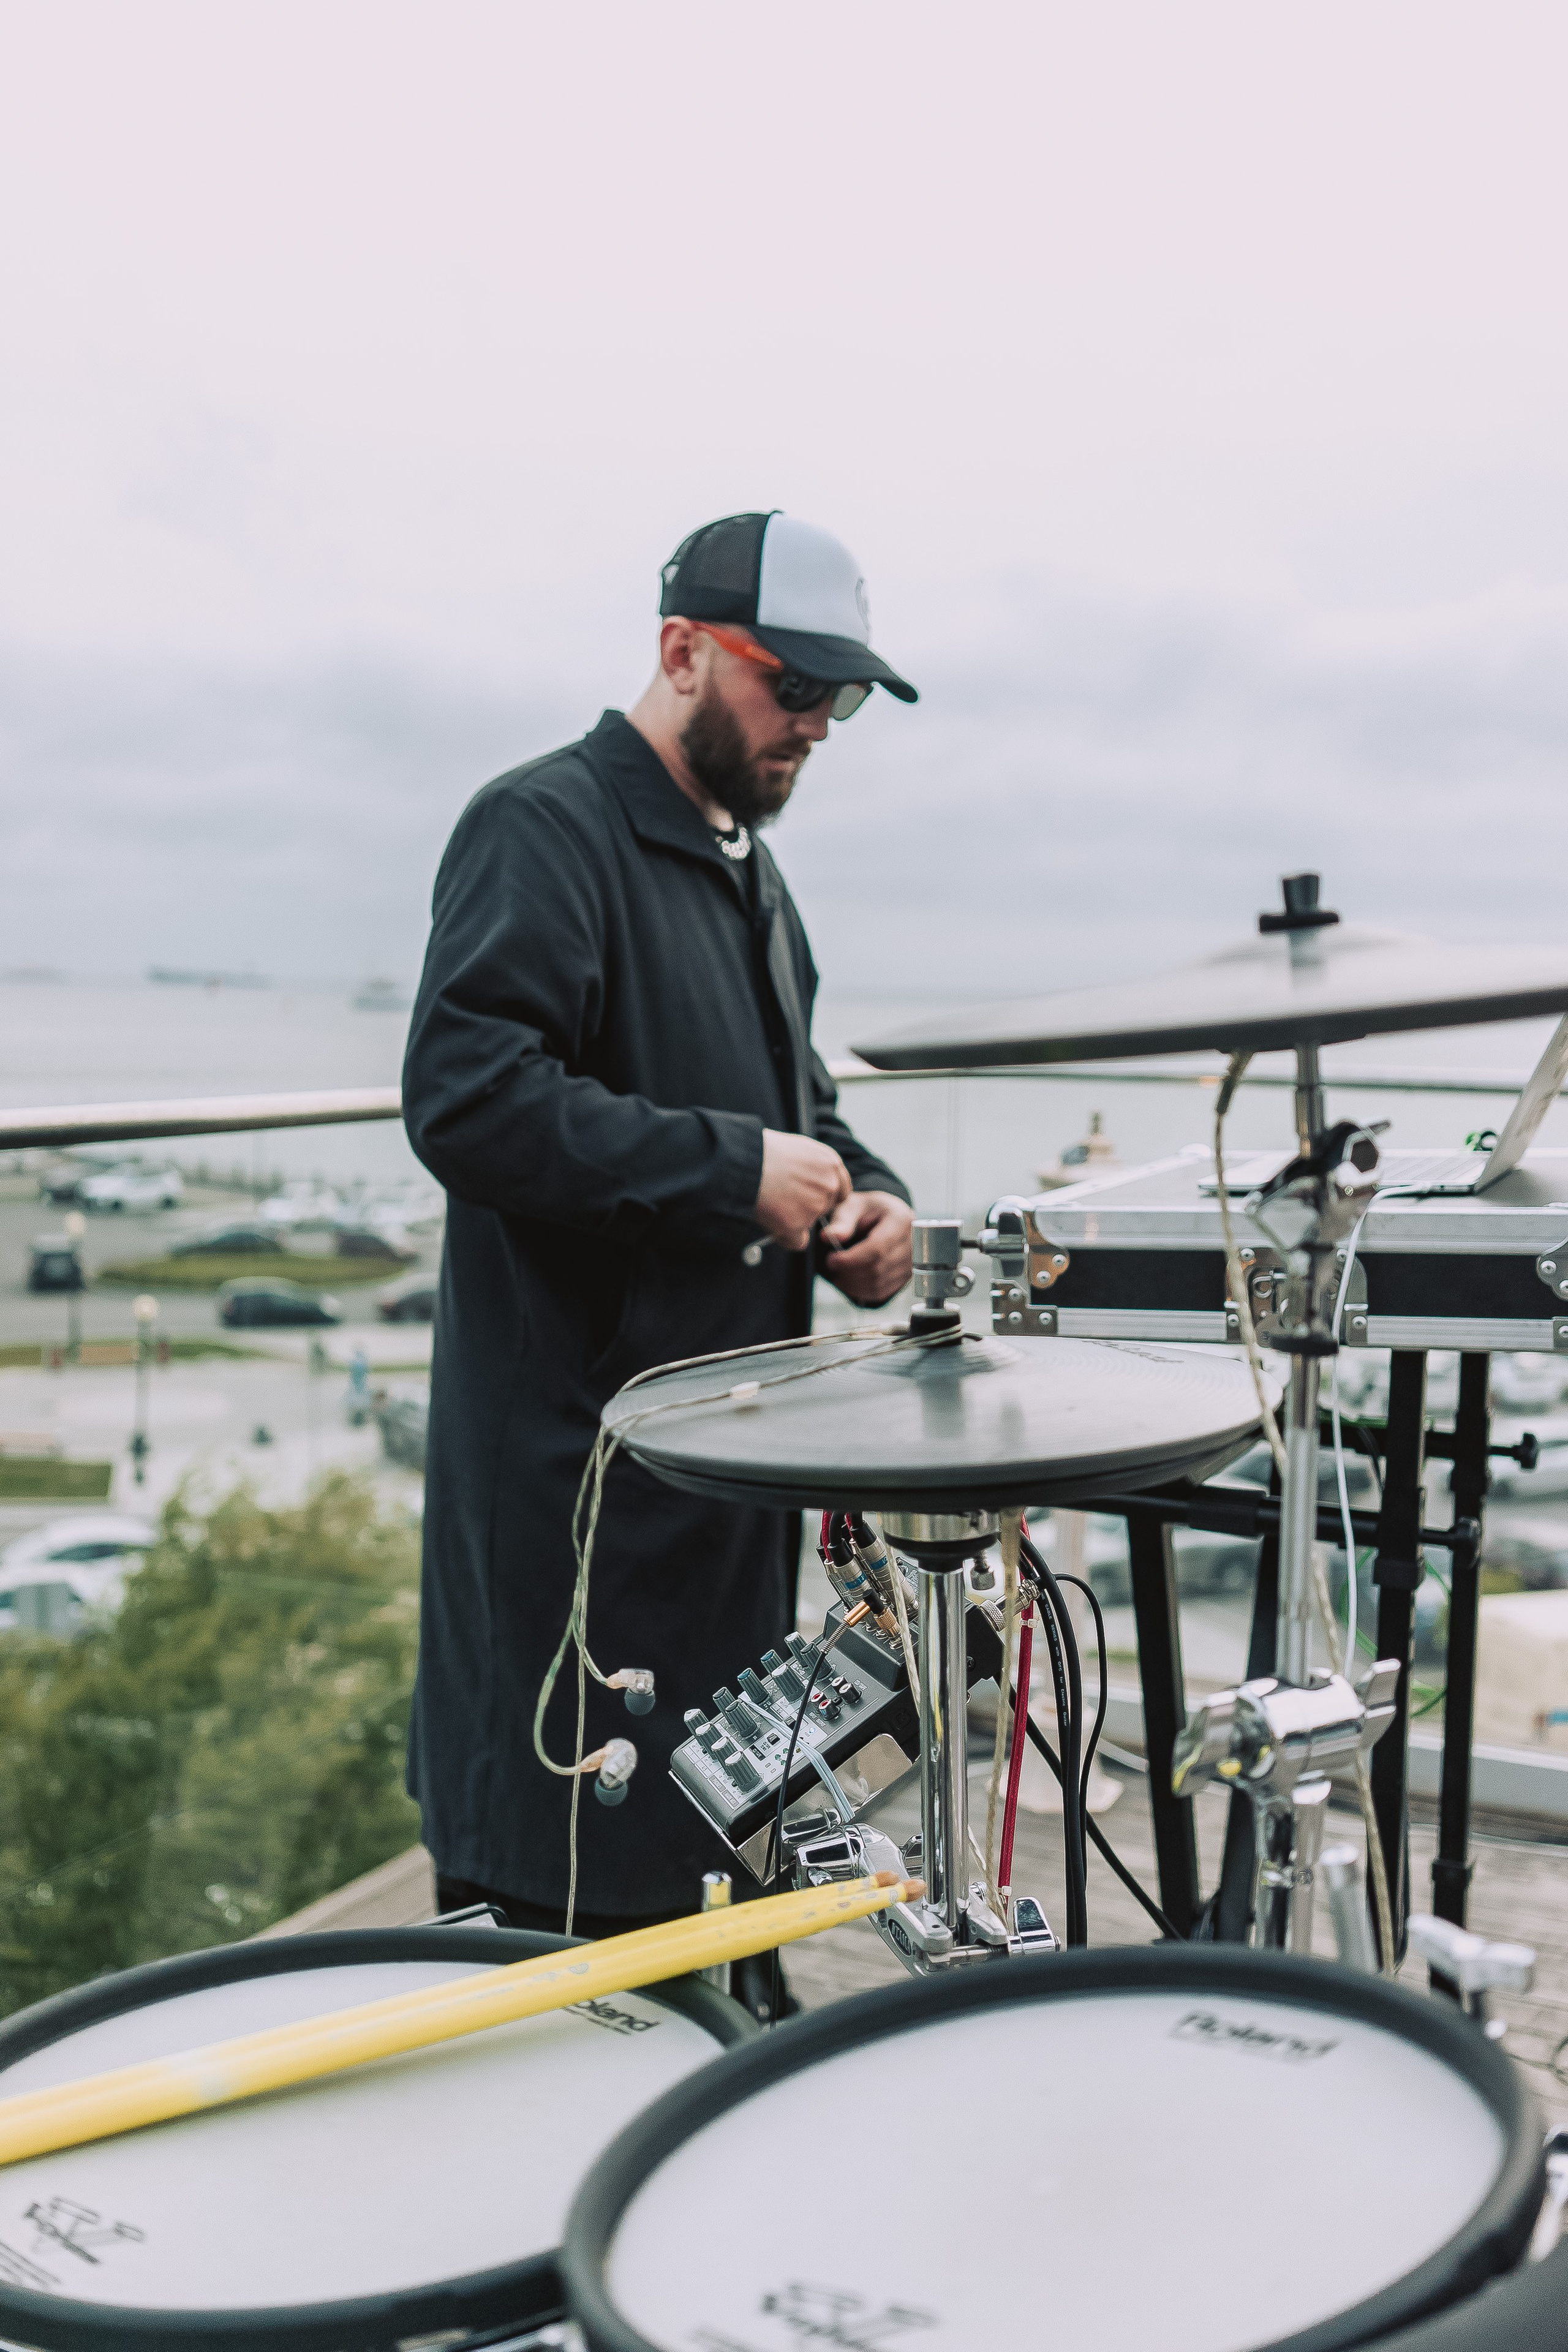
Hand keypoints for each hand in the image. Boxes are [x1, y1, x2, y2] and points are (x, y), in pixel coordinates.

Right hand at [755, 1129, 851, 1249]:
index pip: (841, 1189)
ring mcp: (815, 1206)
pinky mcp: (799, 1225)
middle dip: (807, 1209)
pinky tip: (769, 1220)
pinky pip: (796, 1241)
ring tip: (770, 1202)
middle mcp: (828, 1185)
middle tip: (783, 1200)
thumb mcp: (797, 1148)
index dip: (824, 1195)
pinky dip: (784, 1236)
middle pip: (825, 1208)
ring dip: (792, 1221)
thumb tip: (811, 1180)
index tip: (810, 1197)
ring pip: (808, 1224)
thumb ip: (812, 1165)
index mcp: (830, 1163)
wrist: (743, 1163)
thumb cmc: (762, 1152)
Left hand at [819, 1191, 914, 1305]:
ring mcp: (912, 1263)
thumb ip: (841, 1221)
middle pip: (877, 1269)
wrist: (884, 1217)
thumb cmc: (867, 1210)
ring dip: (852, 1284)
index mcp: (901, 1220)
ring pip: (878, 1284)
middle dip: (848, 1272)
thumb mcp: (852, 1206)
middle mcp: (913, 1243)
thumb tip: (827, 1236)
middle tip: (831, 1265)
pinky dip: (860, 1291)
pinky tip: (848, 1281)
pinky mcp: (905, 1277)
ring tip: (837, 1273)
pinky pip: (881, 1292)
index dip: (851, 1259)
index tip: (831, 1259)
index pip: (877, 1248)